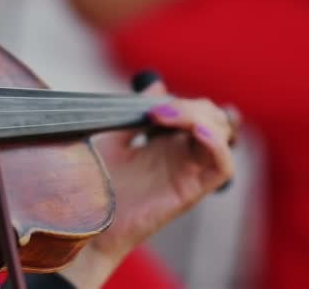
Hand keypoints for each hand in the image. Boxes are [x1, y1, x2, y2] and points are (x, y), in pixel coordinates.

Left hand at [61, 81, 237, 287]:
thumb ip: (136, 113)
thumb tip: (157, 86)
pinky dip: (217, 145)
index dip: (181, 101)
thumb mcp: (113, 138)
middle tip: (158, 111)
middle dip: (191, 106)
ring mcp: (188, 172)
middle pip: (213, 118)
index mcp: (166, 142)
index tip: (150, 103)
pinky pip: (222, 166)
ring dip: (200, 118)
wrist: (85, 221)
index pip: (195, 111)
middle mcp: (182, 156)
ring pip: (221, 135)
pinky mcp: (191, 191)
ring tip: (165, 117)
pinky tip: (196, 132)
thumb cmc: (96, 184)